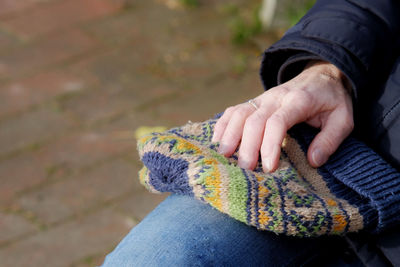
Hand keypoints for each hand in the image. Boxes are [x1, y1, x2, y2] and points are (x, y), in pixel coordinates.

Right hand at [212, 60, 353, 171]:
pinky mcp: (254, 101)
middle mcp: (275, 97)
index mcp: (298, 101)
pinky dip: (223, 125)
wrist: (320, 75)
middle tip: (245, 170)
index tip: (269, 167)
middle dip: (247, 146)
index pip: (277, 121)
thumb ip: (330, 139)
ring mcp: (262, 98)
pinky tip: (217, 141)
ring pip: (239, 113)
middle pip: (253, 120)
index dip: (270, 145)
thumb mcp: (343, 118)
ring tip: (224, 156)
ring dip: (229, 135)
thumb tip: (313, 161)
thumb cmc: (331, 101)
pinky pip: (233, 110)